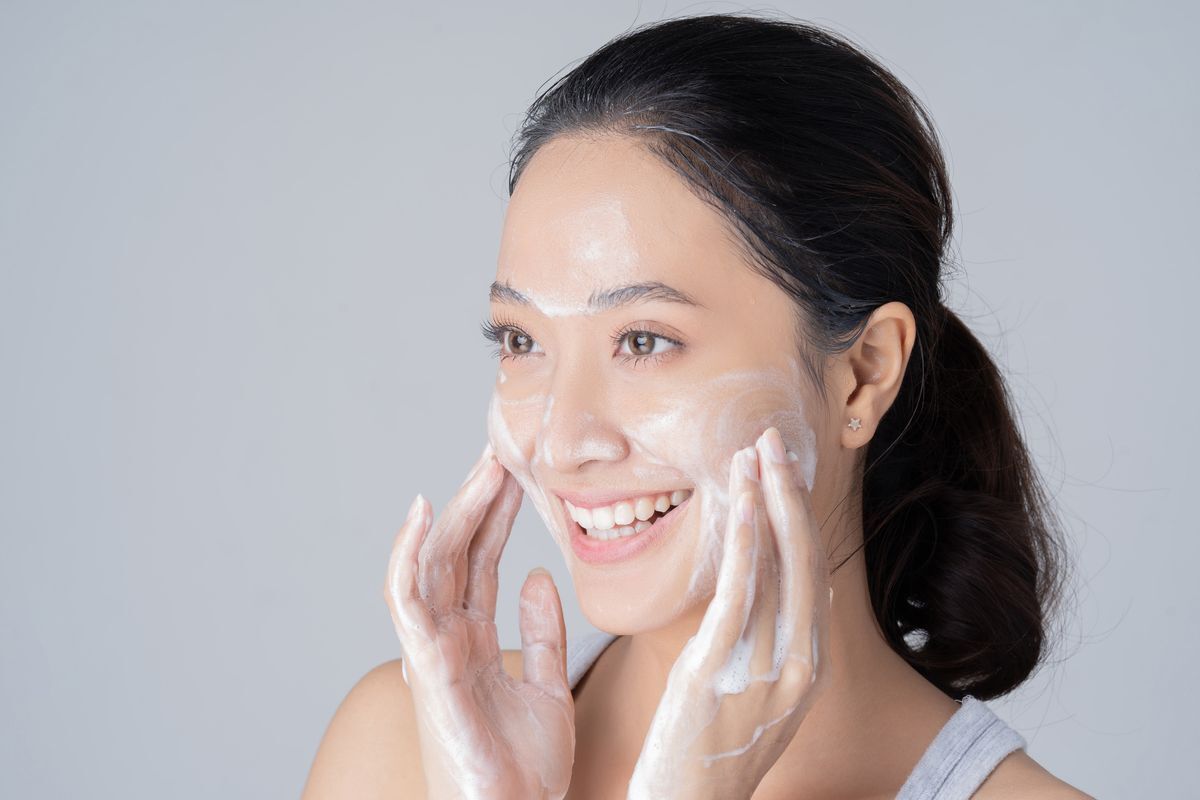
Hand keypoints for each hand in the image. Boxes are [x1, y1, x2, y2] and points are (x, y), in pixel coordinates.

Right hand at [384, 445, 574, 799]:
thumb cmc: (525, 771)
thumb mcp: (548, 687)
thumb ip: (543, 632)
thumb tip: (536, 575)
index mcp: (474, 642)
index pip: (482, 562)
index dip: (496, 515)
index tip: (516, 471)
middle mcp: (447, 640)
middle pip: (458, 553)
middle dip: (478, 499)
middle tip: (502, 449)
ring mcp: (433, 651)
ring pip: (436, 564)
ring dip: (457, 511)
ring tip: (483, 466)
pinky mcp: (427, 667)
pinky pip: (407, 600)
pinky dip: (408, 553)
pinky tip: (423, 511)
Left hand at [627, 427, 831, 799]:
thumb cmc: (710, 754)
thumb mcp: (757, 697)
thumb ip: (771, 645)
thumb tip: (781, 596)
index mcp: (807, 668)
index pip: (813, 576)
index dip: (800, 518)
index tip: (784, 473)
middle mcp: (799, 665)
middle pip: (805, 560)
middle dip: (790, 494)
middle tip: (773, 439)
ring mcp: (766, 668)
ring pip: (777, 566)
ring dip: (766, 500)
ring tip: (754, 450)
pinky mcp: (720, 668)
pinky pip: (739, 591)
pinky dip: (743, 539)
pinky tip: (738, 500)